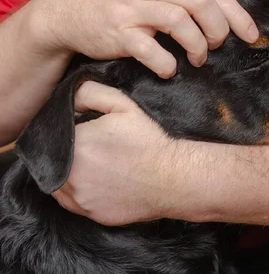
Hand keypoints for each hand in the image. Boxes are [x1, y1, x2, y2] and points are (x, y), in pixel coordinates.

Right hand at [39, 0, 258, 77]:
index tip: (250, 35)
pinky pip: (151, 50)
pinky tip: (168, 69)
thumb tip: (225, 16)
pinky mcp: (117, 31)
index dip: (236, 14)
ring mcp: (132, 7)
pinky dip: (167, 64)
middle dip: (218, 29)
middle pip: (201, 1)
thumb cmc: (119, 1)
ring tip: (196, 60)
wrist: (67, 10)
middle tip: (216, 46)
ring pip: (180, 21)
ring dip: (197, 46)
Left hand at [52, 81, 182, 225]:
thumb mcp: (124, 105)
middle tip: (94, 148)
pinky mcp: (90, 214)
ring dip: (70, 172)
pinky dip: (80, 191)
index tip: (87, 132)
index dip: (72, 131)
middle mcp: (71, 174)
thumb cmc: (150, 142)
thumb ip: (91, 93)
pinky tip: (100, 181)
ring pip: (59, 182)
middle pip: (55, 159)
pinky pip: (73, 201)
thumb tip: (69, 94)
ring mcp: (80, 198)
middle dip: (70, 152)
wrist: (174, 178)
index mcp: (77, 144)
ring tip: (97, 165)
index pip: (56, 134)